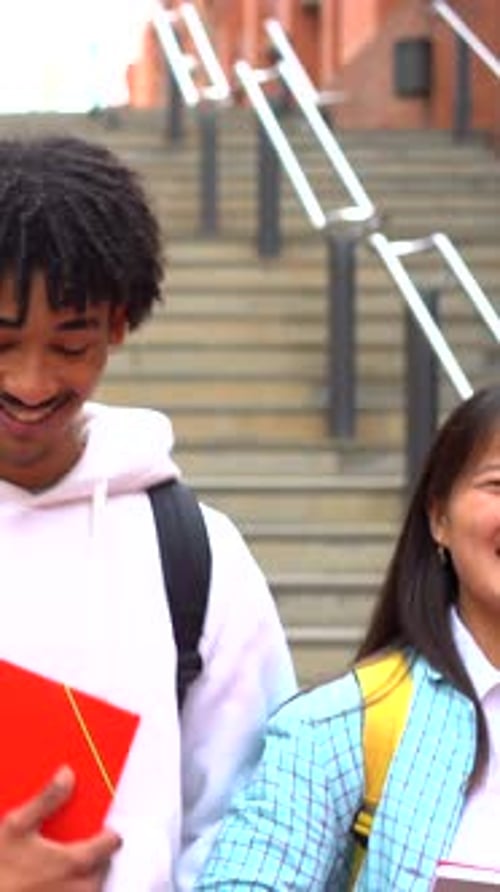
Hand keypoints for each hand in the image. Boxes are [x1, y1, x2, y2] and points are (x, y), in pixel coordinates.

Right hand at [0, 766, 121, 890]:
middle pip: (104, 866)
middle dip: (98, 854)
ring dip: (86, 874)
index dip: (109, 831)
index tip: (103, 825)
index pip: (111, 843)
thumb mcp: (17, 825)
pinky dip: (72, 888)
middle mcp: (77, 888)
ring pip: (91, 887)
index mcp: (74, 861)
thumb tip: (66, 776)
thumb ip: (47, 799)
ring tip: (67, 864)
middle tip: (83, 843)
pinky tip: (55, 881)